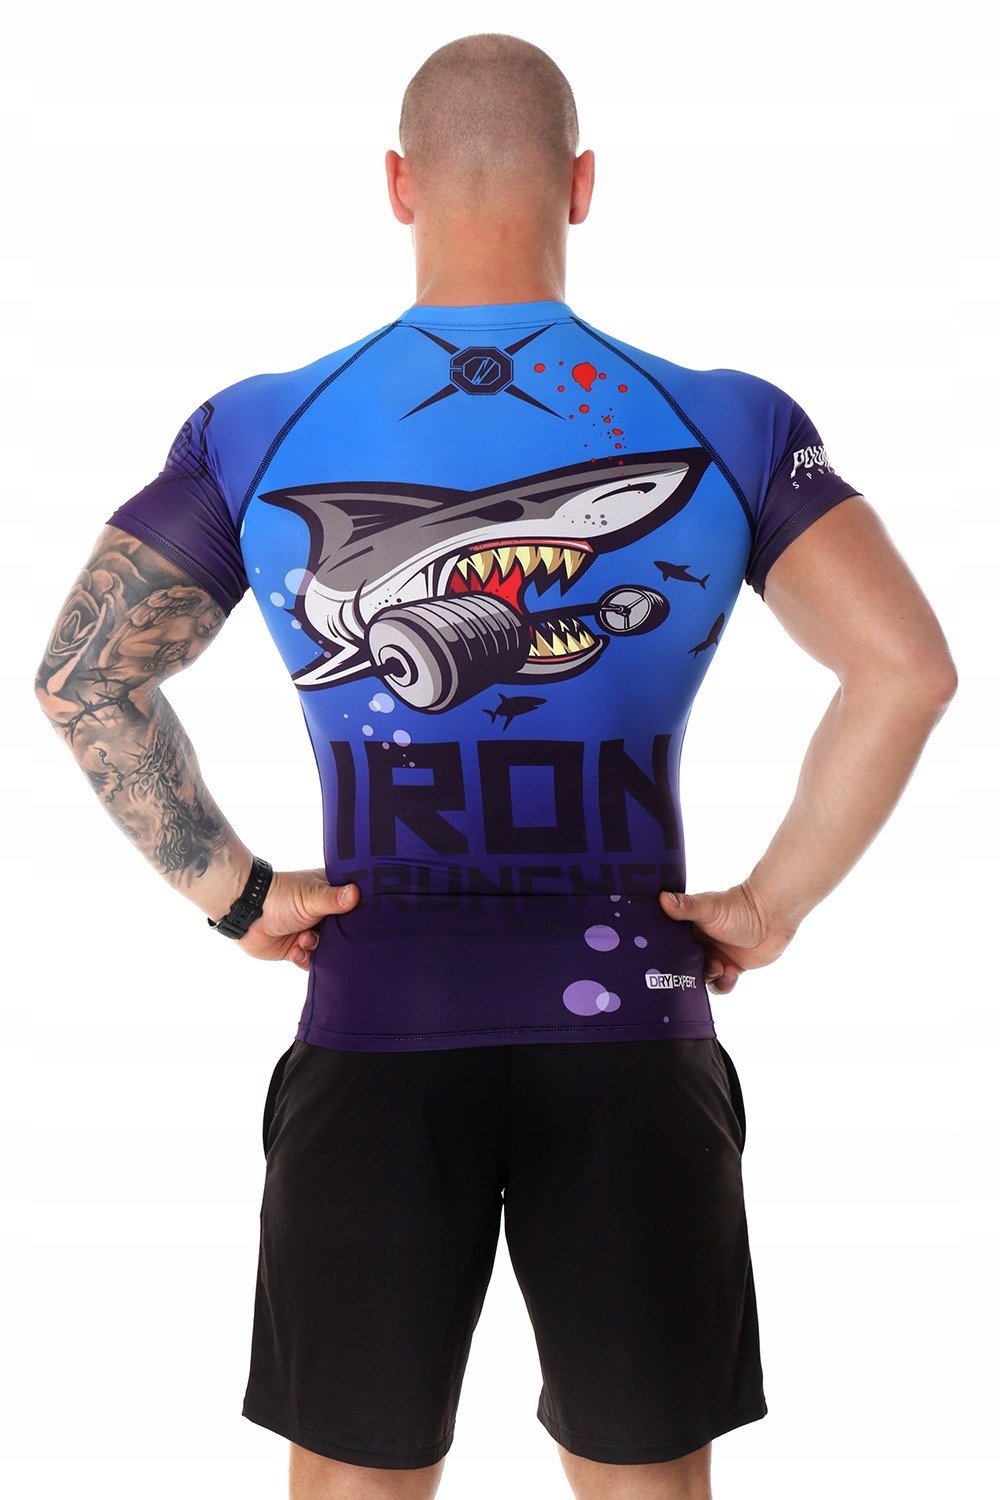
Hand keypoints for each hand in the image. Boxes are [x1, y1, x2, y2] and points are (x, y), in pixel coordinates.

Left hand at [237, 869, 359, 969]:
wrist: (247, 914)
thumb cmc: (279, 897)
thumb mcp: (311, 898)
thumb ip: (334, 899)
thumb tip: (357, 894)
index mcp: (328, 895)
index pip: (352, 908)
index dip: (355, 918)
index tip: (358, 926)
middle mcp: (321, 914)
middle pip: (341, 932)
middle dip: (335, 940)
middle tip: (326, 937)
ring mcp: (309, 931)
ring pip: (327, 949)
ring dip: (316, 949)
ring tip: (303, 940)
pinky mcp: (296, 948)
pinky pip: (310, 961)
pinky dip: (303, 958)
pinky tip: (295, 950)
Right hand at [659, 881, 793, 993]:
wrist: (772, 916)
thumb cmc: (739, 907)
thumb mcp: (708, 907)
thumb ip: (686, 906)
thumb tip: (662, 898)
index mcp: (689, 930)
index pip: (670, 948)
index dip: (667, 958)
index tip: (668, 964)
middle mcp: (700, 945)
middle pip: (684, 967)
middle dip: (689, 973)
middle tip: (696, 969)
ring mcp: (716, 957)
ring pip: (703, 978)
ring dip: (709, 978)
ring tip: (719, 967)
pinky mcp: (732, 968)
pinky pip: (721, 984)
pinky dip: (724, 983)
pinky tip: (732, 972)